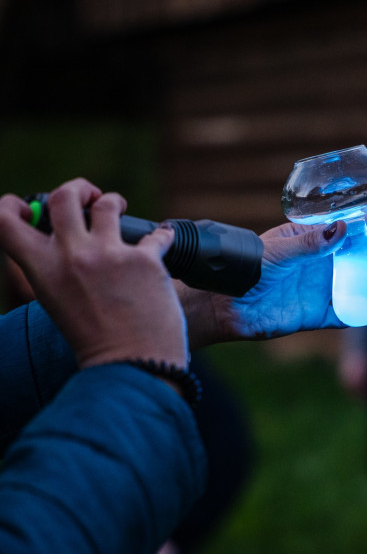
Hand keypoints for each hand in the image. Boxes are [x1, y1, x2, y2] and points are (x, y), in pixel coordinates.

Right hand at [0, 179, 187, 368]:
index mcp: (42, 269)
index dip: (12, 205)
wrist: (133, 366)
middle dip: (77, 188)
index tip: (29, 207)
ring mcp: (109, 255)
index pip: (5, 220)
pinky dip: (163, 236)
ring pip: (108, 203)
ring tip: (122, 211)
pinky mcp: (145, 260)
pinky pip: (157, 234)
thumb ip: (57, 270)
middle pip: (64, 196)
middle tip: (91, 196)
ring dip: (114, 202)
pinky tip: (164, 241)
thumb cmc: (96, 341)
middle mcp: (72, 256)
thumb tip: (66, 245)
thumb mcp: (60, 303)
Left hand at [177, 213, 366, 345]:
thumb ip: (310, 243)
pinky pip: (343, 314)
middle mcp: (316, 264)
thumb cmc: (248, 268)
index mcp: (306, 240)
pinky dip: (359, 313)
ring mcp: (318, 289)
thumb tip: (341, 228)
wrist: (228, 305)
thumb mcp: (279, 250)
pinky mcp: (316, 314)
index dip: (362, 223)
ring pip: (353, 283)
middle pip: (352, 255)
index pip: (340, 228)